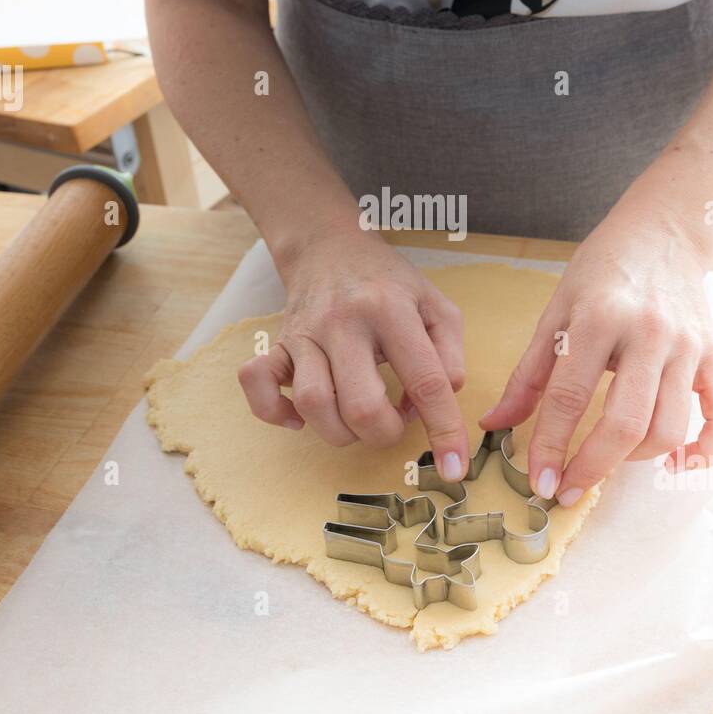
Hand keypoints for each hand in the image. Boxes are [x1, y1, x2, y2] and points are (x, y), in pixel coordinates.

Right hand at [238, 225, 469, 476]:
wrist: (330, 246)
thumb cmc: (389, 284)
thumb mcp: (436, 305)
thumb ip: (450, 354)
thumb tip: (444, 398)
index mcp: (391, 310)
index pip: (425, 381)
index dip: (444, 430)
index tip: (455, 467)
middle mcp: (344, 321)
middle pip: (361, 406)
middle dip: (385, 433)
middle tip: (394, 419)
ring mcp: (305, 333)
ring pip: (313, 405)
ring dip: (341, 431)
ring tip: (358, 416)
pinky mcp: (277, 343)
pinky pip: (257, 385)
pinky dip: (277, 413)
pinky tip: (302, 417)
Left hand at [482, 203, 712, 504]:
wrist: (662, 231)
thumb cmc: (602, 271)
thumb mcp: (555, 309)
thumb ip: (528, 373)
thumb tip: (496, 424)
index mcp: (598, 318)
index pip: (570, 397)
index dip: (550, 445)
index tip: (538, 481)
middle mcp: (648, 333)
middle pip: (625, 424)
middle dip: (592, 468)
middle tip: (568, 490)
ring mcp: (688, 345)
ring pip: (669, 428)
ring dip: (636, 460)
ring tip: (610, 462)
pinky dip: (707, 450)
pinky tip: (679, 464)